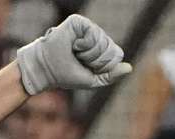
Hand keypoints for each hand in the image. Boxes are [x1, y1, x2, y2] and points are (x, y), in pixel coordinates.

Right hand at [15, 14, 132, 94]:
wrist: (45, 69)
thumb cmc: (65, 76)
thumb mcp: (92, 80)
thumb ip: (110, 76)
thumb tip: (129, 67)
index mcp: (99, 49)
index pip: (116, 55)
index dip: (103, 66)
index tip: (87, 68)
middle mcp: (95, 37)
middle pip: (110, 48)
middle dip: (95, 60)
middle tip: (79, 60)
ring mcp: (87, 28)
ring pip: (102, 40)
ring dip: (88, 53)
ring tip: (75, 53)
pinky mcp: (78, 22)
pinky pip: (92, 32)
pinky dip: (84, 44)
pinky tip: (74, 45)